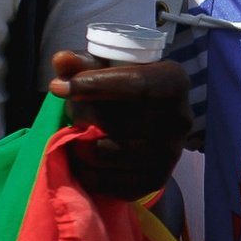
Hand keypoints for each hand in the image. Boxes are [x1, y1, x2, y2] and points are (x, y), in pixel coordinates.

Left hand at [48, 51, 189, 196]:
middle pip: (115, 120)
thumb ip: (84, 63)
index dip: (96, 85)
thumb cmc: (125, 90)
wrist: (151, 127)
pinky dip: (85, 171)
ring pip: (105, 152)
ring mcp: (170, 154)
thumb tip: (62, 60)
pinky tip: (84, 158)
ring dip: (79, 145)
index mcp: (174, 82)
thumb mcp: (109, 69)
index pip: (137, 84)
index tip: (60, 88)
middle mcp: (180, 118)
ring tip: (77, 136)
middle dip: (81, 117)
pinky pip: (106, 180)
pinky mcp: (155, 180)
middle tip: (71, 114)